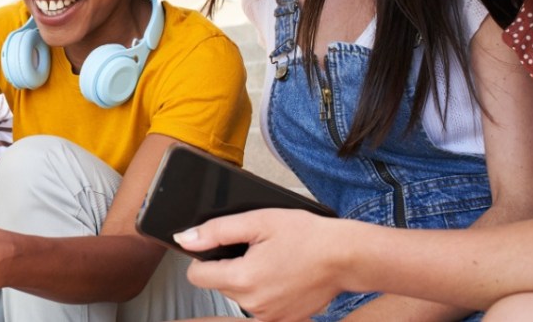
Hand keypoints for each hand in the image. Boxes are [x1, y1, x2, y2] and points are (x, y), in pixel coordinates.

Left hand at [179, 209, 346, 320]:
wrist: (347, 257)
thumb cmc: (308, 236)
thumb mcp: (259, 221)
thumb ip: (217, 231)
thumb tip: (185, 239)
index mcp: (243, 279)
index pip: (196, 276)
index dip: (205, 258)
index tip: (223, 248)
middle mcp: (253, 304)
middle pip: (219, 285)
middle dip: (231, 267)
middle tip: (258, 249)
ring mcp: (269, 317)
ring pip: (239, 296)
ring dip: (248, 280)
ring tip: (274, 261)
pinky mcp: (283, 321)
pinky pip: (259, 306)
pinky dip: (265, 292)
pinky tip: (282, 276)